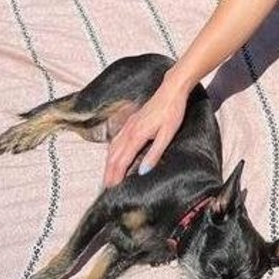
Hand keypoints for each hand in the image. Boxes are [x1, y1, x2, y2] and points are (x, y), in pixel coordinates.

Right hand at [103, 74, 190, 188]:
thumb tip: (143, 172)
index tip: (111, 188)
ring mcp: (129, 125)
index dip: (116, 175)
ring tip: (107, 175)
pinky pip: (116, 139)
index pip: (122, 160)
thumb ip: (155, 153)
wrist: (172, 90)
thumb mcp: (167, 134)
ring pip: (113, 147)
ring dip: (109, 163)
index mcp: (137, 135)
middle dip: (109, 172)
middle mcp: (129, 131)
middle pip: (114, 156)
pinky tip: (112, 155)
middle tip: (106, 187)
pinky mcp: (131, 121)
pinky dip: (112, 151)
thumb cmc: (172, 112)